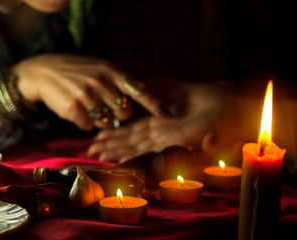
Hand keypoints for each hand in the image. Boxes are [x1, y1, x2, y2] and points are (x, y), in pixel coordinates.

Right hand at [12, 54, 169, 129]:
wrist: (44, 72)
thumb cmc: (78, 71)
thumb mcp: (101, 67)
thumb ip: (122, 79)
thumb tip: (144, 93)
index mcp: (112, 71)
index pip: (139, 90)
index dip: (155, 104)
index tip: (169, 115)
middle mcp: (101, 82)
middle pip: (125, 114)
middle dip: (119, 115)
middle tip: (106, 105)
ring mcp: (87, 96)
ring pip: (107, 123)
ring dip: (101, 120)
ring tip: (89, 105)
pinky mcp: (74, 109)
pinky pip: (89, 127)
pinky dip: (85, 122)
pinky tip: (77, 108)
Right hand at [87, 78, 259, 163]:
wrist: (231, 110)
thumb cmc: (209, 101)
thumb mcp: (178, 89)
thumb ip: (160, 87)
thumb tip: (142, 80)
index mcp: (159, 120)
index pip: (132, 127)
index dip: (114, 132)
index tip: (96, 135)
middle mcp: (159, 132)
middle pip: (129, 140)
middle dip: (108, 146)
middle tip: (88, 152)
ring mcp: (165, 138)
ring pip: (134, 146)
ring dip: (115, 152)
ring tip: (96, 155)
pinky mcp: (174, 140)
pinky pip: (149, 147)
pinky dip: (132, 154)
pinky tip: (119, 159)